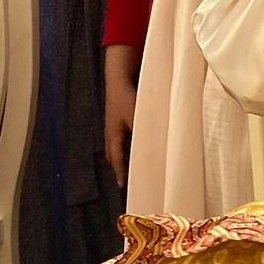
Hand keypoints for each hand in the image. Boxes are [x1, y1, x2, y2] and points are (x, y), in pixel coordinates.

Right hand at [104, 45, 138, 187]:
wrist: (118, 78)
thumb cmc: (126, 97)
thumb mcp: (136, 115)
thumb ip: (143, 131)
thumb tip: (152, 146)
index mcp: (114, 135)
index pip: (117, 159)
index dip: (120, 172)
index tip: (121, 186)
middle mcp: (110, 131)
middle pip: (112, 154)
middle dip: (117, 165)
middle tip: (122, 176)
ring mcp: (112, 123)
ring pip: (114, 144)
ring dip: (119, 154)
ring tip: (126, 162)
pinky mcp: (116, 115)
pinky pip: (118, 135)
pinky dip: (122, 142)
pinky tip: (131, 139)